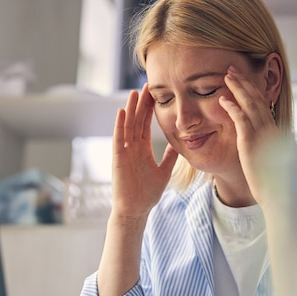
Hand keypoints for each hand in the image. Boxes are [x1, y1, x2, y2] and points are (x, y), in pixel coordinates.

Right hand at [110, 84, 178, 220]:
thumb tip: (178, 144)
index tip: (155, 93)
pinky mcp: (118, 158)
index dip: (150, 108)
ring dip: (131, 109)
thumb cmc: (147, 193)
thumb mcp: (164, 171)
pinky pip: (118, 139)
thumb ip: (170, 157)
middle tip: (147, 85)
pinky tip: (122, 112)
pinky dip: (119, 125)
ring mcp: (124, 151)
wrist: (136, 210)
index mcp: (142, 149)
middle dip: (142, 103)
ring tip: (135, 92)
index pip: (146, 123)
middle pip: (136, 120)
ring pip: (127, 125)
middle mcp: (132, 147)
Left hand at [219, 66, 292, 205]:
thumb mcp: (270, 157)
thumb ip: (265, 144)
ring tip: (227, 76)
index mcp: (274, 130)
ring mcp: (262, 134)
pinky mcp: (251, 142)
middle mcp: (270, 128)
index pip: (263, 103)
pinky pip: (241, 119)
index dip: (252, 89)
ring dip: (238, 88)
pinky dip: (232, 107)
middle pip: (257, 98)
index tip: (242, 79)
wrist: (276, 194)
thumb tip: (262, 140)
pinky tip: (223, 99)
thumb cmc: (272, 181)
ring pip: (250, 104)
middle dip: (244, 82)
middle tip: (232, 69)